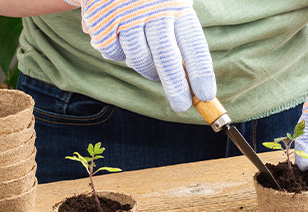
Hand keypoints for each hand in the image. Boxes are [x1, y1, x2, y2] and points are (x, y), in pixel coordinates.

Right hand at [67, 0, 215, 111]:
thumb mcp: (172, 6)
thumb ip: (180, 38)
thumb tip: (192, 83)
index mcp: (177, 5)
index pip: (193, 44)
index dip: (200, 73)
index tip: (206, 95)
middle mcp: (152, 9)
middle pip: (167, 58)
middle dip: (176, 87)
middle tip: (181, 105)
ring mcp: (125, 15)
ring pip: (138, 59)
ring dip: (147, 69)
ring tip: (151, 63)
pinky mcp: (101, 22)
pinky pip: (113, 53)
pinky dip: (119, 53)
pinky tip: (123, 38)